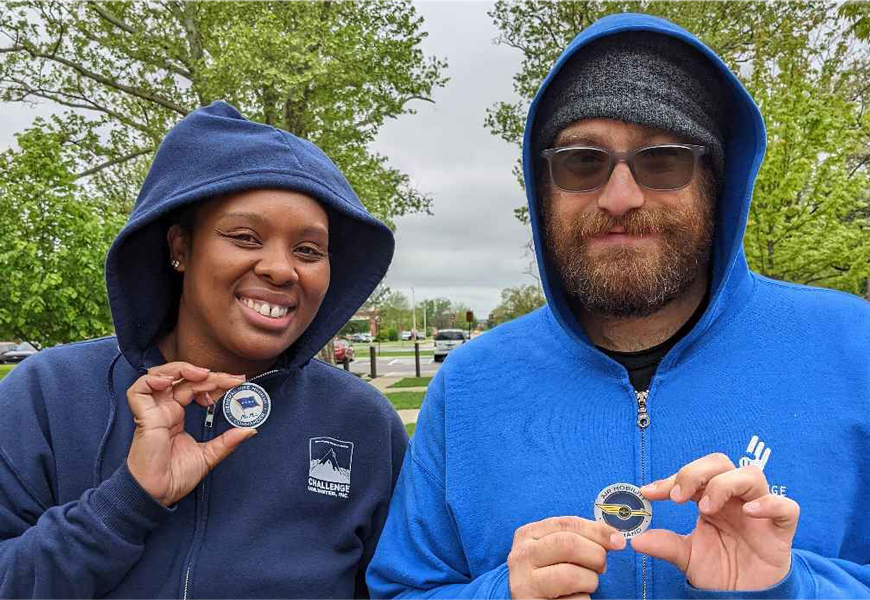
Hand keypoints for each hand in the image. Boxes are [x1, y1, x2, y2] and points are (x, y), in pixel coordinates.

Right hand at [126, 362, 256, 505]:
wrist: (158, 494)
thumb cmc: (175, 477)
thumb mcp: (209, 455)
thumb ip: (228, 441)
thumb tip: (251, 429)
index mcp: (176, 415)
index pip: (196, 388)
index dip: (216, 382)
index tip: (237, 383)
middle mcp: (165, 409)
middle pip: (184, 379)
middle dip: (210, 375)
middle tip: (232, 379)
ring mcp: (153, 411)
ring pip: (160, 375)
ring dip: (182, 369)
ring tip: (204, 374)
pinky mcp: (144, 417)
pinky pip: (139, 390)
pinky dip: (153, 379)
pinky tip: (173, 381)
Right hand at [507, 516, 625, 598]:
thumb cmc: (549, 574)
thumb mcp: (556, 550)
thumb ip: (580, 537)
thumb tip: (615, 538)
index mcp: (528, 534)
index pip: (567, 524)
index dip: (597, 531)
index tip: (618, 541)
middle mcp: (521, 556)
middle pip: (568, 544)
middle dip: (595, 555)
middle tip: (601, 567)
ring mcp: (524, 583)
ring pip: (571, 575)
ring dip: (590, 581)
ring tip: (585, 585)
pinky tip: (574, 598)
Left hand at [631, 453, 799, 590]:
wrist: (744, 597)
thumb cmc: (720, 570)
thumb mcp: (687, 556)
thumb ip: (664, 545)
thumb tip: (636, 540)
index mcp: (711, 500)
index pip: (692, 476)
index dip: (670, 480)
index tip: (648, 492)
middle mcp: (734, 499)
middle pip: (720, 463)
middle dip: (695, 472)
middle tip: (677, 496)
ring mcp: (759, 511)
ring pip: (751, 475)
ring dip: (724, 484)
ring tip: (706, 508)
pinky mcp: (781, 530)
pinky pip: (786, 507)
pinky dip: (770, 503)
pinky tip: (749, 512)